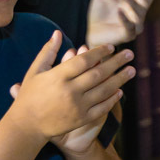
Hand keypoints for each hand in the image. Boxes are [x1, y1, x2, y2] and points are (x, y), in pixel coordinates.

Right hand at [8, 31, 133, 143]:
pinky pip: (102, 107)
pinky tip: (120, 90)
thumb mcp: (35, 71)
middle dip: (116, 63)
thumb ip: (48, 52)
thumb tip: (57, 33)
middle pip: (98, 73)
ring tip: (132, 70)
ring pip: (104, 90)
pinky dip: (112, 99)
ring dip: (120, 79)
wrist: (27, 126)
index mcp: (58, 76)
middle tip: (130, 54)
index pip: (84, 60)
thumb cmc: (29, 95)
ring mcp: (78, 106)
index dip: (99, 52)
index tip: (111, 47)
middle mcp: (70, 90)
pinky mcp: (82, 119)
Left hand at [85, 0, 153, 47]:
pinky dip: (125, 19)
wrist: (92, 32)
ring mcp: (134, 24)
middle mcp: (137, 12)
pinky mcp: (128, 35)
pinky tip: (118, 11)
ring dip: (132, 2)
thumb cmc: (99, 14)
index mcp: (134, 1)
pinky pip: (130, 27)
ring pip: (140, 12)